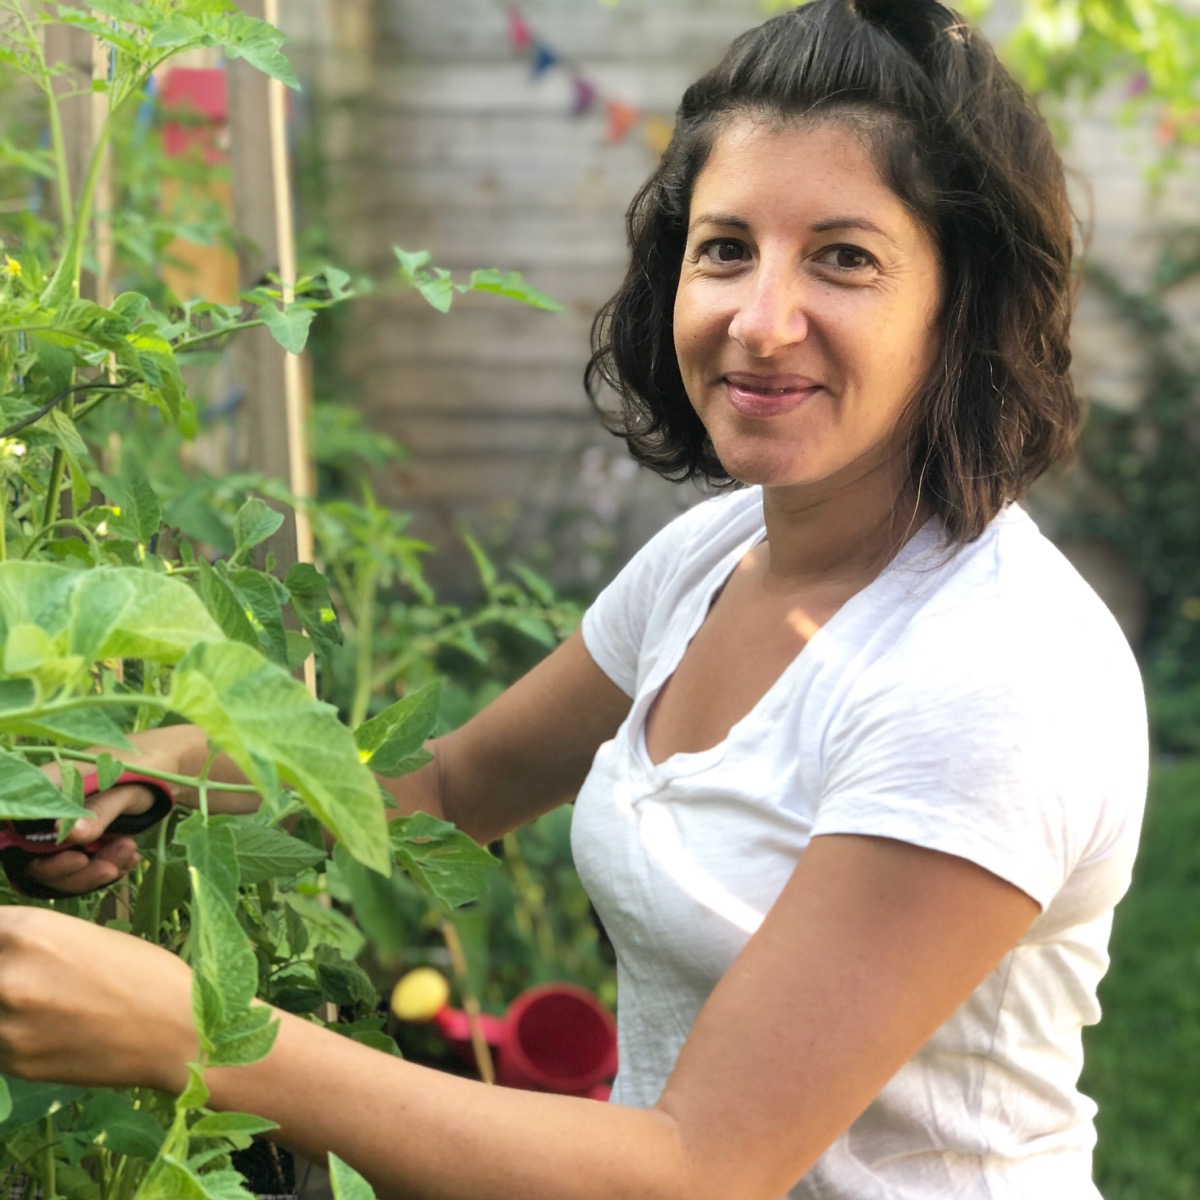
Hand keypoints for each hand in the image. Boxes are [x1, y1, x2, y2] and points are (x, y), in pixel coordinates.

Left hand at [0, 906, 195, 1092]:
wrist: (179, 1031)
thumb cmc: (146, 972)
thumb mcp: (86, 939)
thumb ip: (34, 945)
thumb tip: (7, 954)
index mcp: (28, 932)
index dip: (0, 937)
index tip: (10, 948)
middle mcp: (6, 976)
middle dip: (5, 972)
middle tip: (41, 982)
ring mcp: (5, 1025)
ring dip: (6, 1007)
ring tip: (46, 1007)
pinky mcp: (12, 1064)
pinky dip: (12, 1035)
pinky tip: (49, 1032)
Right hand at [21, 762, 164, 897]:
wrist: (170, 766)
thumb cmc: (148, 767)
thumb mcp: (126, 789)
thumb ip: (99, 811)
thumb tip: (68, 833)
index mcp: (49, 787)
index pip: (24, 832)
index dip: (44, 856)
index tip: (79, 859)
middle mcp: (50, 811)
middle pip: (39, 858)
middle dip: (75, 872)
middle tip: (109, 868)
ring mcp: (65, 826)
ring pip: (63, 867)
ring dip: (94, 872)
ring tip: (129, 852)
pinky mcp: (83, 839)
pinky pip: (84, 865)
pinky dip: (105, 869)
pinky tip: (130, 859)